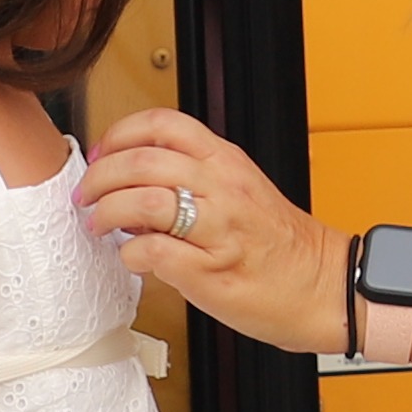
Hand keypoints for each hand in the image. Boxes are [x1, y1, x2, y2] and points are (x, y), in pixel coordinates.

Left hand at [83, 106, 339, 350]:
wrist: (324, 287)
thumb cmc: (280, 247)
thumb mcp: (239, 192)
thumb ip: (192, 182)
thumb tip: (133, 188)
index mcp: (227, 162)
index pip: (162, 124)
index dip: (119, 134)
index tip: (101, 154)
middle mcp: (223, 188)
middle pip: (142, 160)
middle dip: (100, 177)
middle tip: (87, 195)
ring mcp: (218, 229)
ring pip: (144, 201)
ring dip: (107, 213)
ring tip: (100, 226)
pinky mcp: (211, 271)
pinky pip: (154, 252)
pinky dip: (131, 254)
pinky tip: (134, 259)